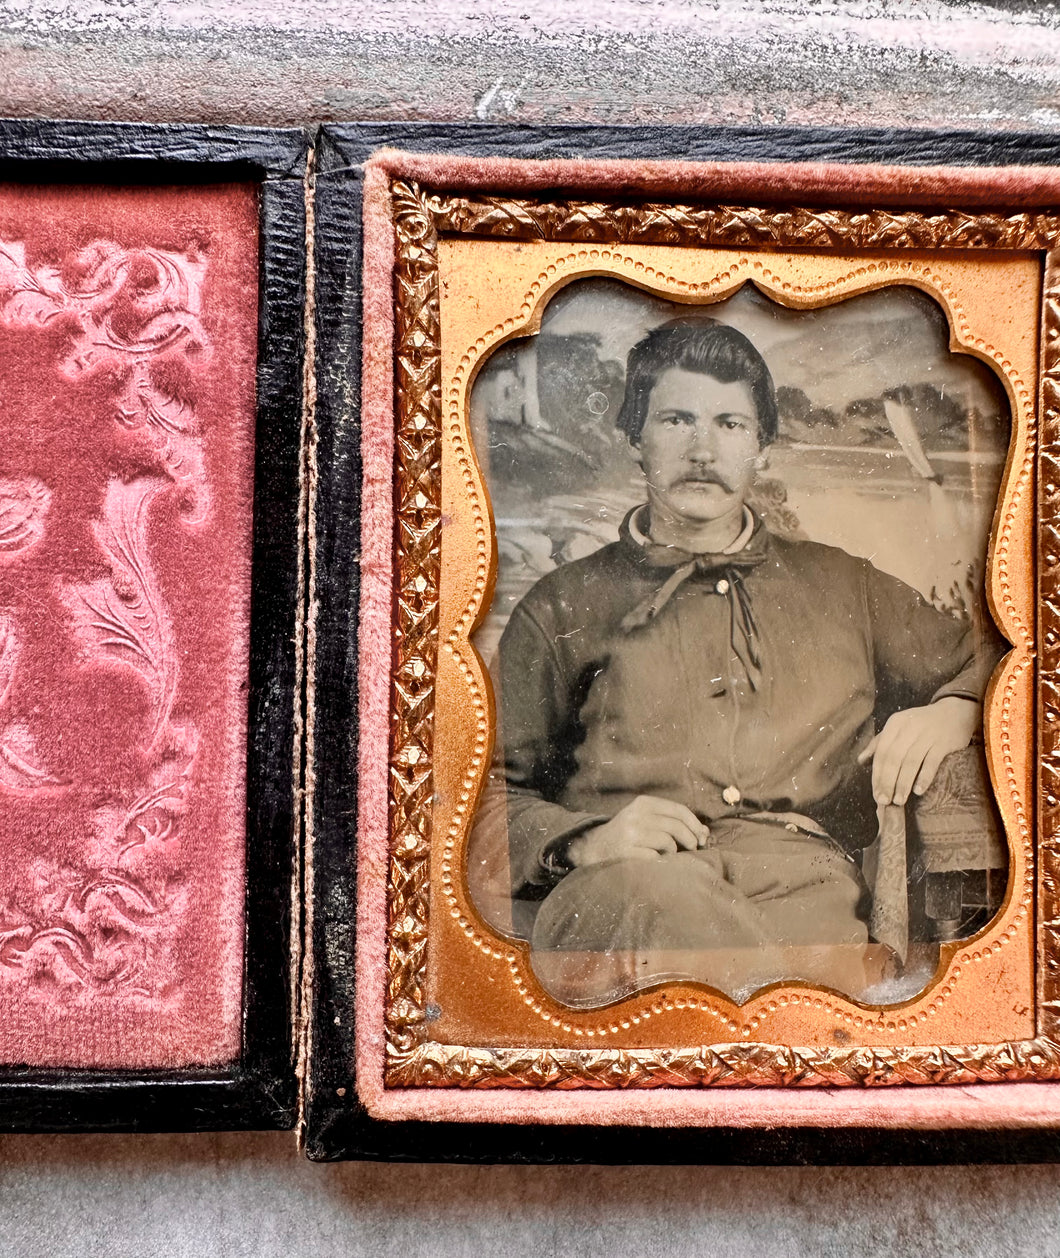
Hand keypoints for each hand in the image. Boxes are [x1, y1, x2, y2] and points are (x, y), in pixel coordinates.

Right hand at [567, 795, 710, 866]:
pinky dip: (660, 861)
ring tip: (667, 854)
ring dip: (674, 852)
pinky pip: (656, 857)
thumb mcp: (647, 819)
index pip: (679, 810)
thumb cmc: (628, 834)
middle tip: (692, 849)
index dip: (695, 824)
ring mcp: (630, 833)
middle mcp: (636, 815)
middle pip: (677, 826)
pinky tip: (655, 861)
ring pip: (668, 842)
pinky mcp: (626, 851)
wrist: (595, 848)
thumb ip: (672, 821)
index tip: (702, 837)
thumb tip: (705, 833)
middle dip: (691, 840)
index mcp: (643, 803)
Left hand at [857, 696, 979, 806]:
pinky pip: (932, 762)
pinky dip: (924, 777)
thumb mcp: (899, 727)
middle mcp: (909, 728)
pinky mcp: (944, 743)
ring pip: (911, 762)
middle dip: (888, 781)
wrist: (955, 712)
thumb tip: (860, 761)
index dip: (877, 774)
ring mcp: (927, 735)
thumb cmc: (921, 724)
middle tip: (885, 801)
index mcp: (895, 724)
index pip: (882, 752)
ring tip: (899, 800)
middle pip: (894, 758)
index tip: (875, 794)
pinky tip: (918, 791)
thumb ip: (879, 743)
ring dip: (903, 783)